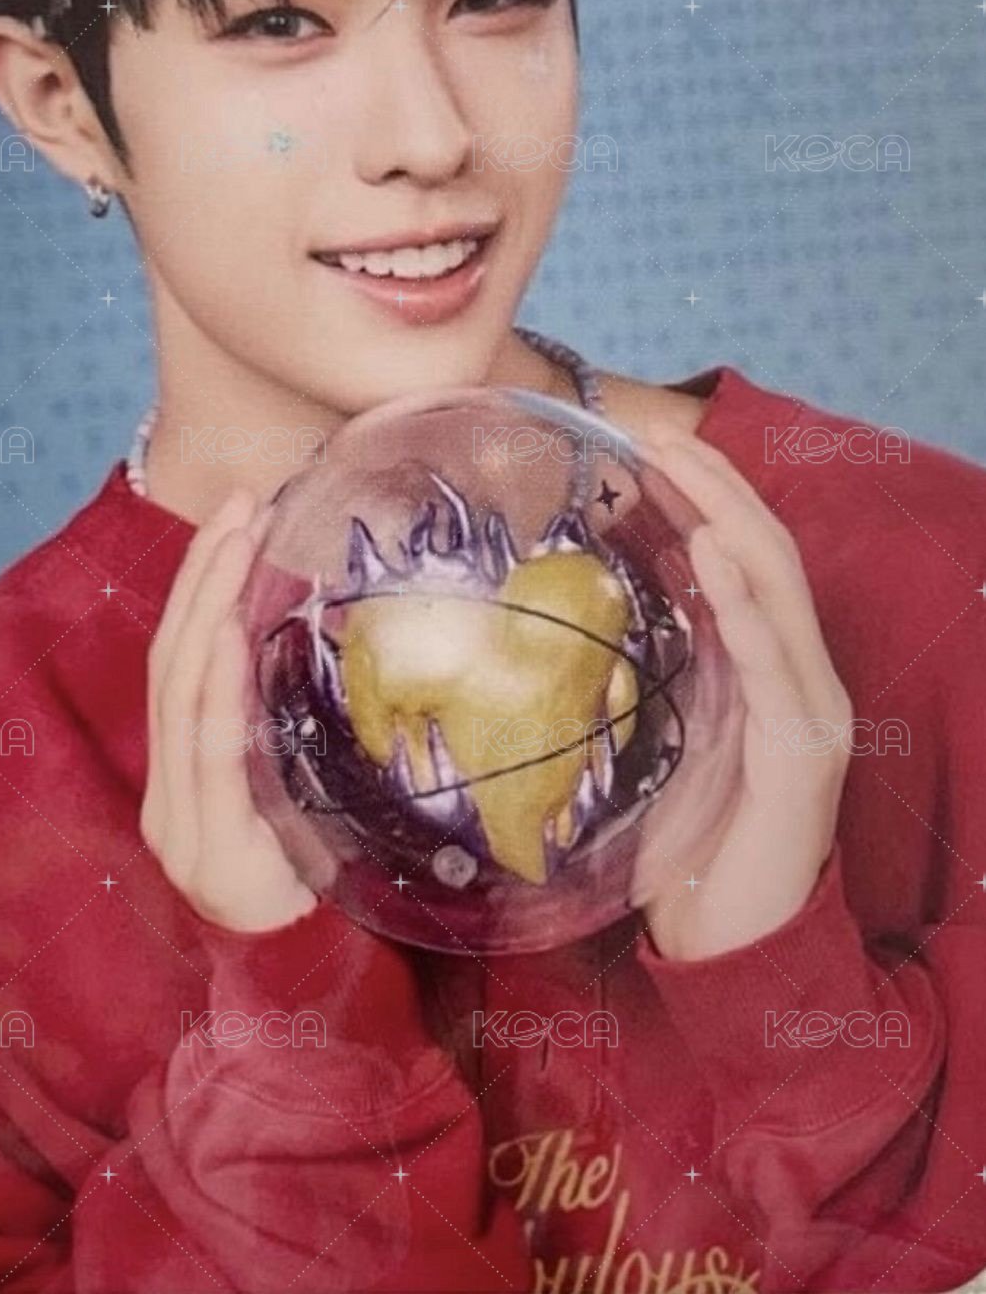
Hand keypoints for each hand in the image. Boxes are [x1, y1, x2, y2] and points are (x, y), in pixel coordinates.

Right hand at [140, 484, 318, 932]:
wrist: (307, 987)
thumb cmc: (319, 886)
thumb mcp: (303, 797)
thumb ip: (297, 735)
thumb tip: (350, 642)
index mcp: (187, 776)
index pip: (183, 660)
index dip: (202, 584)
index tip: (238, 514)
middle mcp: (169, 791)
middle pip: (173, 661)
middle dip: (202, 574)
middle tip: (239, 501)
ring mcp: (180, 819)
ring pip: (180, 692)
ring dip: (208, 606)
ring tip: (237, 539)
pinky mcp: (204, 847)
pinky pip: (206, 753)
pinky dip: (215, 689)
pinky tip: (231, 637)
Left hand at [629, 430, 852, 960]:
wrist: (735, 954)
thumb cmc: (687, 855)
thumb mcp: (660, 749)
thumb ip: (648, 686)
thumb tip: (576, 627)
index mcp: (769, 673)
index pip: (747, 561)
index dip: (707, 497)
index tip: (646, 448)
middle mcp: (802, 679)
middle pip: (768, 554)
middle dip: (715, 485)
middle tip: (650, 432)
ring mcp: (811, 713)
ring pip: (779, 590)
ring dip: (726, 517)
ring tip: (677, 466)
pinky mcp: (803, 754)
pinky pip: (774, 663)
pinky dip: (744, 603)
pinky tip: (713, 554)